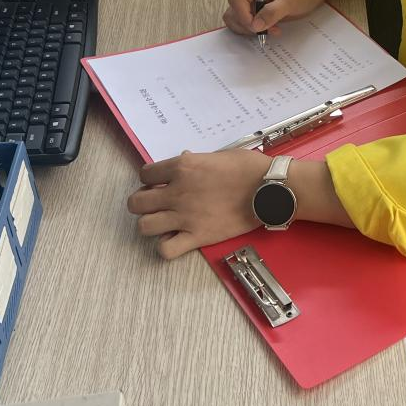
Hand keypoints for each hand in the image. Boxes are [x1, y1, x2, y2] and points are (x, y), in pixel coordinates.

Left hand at [126, 150, 270, 258]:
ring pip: (144, 226)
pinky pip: (166, 250)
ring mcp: (185, 217)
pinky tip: (176, 239)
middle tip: (157, 204)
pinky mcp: (197, 237)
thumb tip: (184, 161)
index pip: (145, 174)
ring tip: (164, 222)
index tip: (160, 183)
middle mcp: (177, 193)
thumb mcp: (218, 155)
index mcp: (182, 168)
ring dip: (150, 224)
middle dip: (143, 203)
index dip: (150, 179)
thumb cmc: (248, 167)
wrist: (269, 189)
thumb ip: (195, 160)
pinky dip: (166, 247)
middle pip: (136, 202)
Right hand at [222, 0, 332, 37]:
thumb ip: (272, 12)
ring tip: (270, 30)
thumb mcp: (290, 0)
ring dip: (249, 29)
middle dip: (246, 24)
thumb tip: (256, 25)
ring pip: (236, 20)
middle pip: (233, 11)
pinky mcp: (256, 13)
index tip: (256, 26)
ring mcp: (252, 3)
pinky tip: (270, 30)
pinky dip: (254, 31)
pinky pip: (246, 24)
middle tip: (264, 30)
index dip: (243, 15)